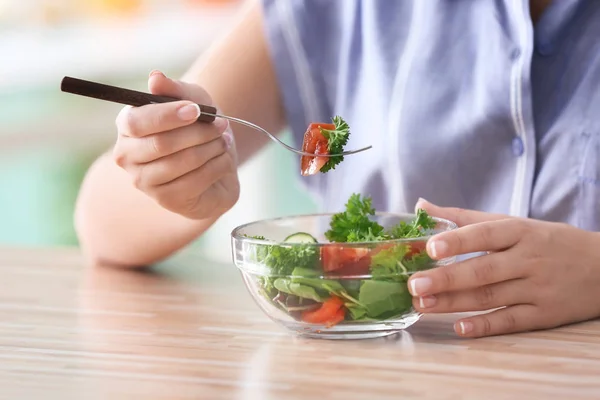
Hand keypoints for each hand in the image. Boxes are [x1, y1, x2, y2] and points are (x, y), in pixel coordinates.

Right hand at [113, 70, 239, 219]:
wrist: (216, 161)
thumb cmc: (198, 128)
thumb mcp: (192, 101)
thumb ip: (174, 89)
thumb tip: (155, 78)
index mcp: (127, 126)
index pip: (136, 122)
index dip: (167, 115)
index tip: (196, 109)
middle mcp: (127, 156)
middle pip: (161, 144)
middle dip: (198, 133)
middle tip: (221, 124)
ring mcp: (144, 182)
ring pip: (181, 163)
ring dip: (211, 148)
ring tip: (223, 140)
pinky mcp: (166, 199)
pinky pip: (196, 181)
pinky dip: (217, 166)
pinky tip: (223, 159)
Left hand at [407, 199, 599, 337]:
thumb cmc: (547, 242)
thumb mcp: (513, 222)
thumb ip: (464, 217)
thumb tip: (421, 206)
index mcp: (521, 231)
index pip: (486, 233)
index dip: (458, 241)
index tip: (430, 247)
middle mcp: (529, 259)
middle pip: (483, 270)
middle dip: (446, 279)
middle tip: (414, 285)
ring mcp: (538, 289)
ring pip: (491, 297)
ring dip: (454, 303)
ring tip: (422, 304)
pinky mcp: (544, 315)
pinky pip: (511, 321)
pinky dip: (485, 325)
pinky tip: (459, 327)